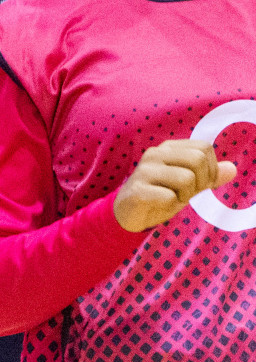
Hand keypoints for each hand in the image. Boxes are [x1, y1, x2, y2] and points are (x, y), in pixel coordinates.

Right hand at [114, 139, 237, 231]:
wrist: (128, 214)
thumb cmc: (161, 195)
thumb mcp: (190, 185)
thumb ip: (210, 176)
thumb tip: (232, 169)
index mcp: (168, 148)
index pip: (204, 148)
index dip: (211, 168)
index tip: (200, 183)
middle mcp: (155, 154)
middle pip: (198, 159)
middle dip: (201, 182)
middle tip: (186, 193)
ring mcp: (144, 171)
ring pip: (186, 178)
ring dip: (185, 196)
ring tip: (172, 198)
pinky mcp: (137, 190)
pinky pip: (170, 196)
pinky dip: (170, 205)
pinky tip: (159, 204)